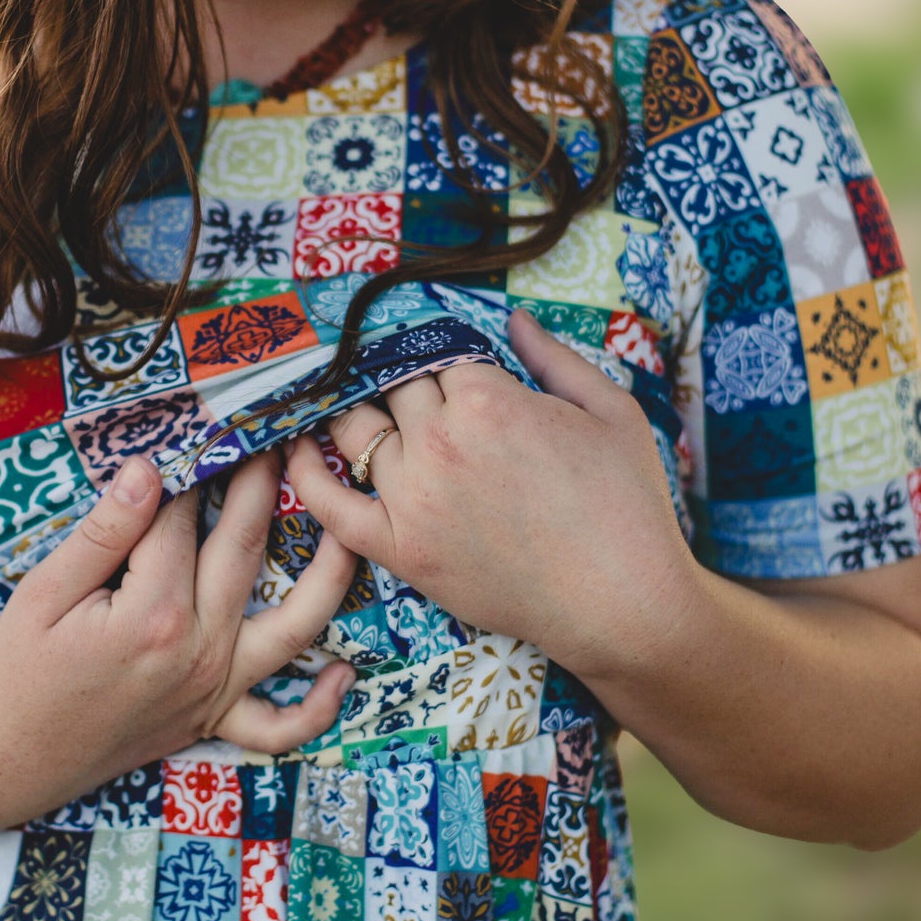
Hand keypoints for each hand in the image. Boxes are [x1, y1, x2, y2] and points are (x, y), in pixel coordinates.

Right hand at [0, 450, 358, 822]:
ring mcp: (214, 689)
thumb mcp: (41, 595)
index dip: (186, 469)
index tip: (204, 426)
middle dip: (259, 482)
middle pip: (242, 547)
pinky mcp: (213, 720)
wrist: (10, 762)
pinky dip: (318, 707)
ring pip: (294, 624)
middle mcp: (199, 650)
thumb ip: (102, 534)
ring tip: (347, 518)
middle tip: (273, 432)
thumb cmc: (17, 675)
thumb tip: (147, 469)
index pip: (178, 519)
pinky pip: (280, 725)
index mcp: (151, 614)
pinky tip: (346, 671)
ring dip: (330, 570)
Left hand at [283, 307, 697, 679]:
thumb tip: (514, 319)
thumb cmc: (628, 505)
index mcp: (487, 398)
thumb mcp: (610, 410)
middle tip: (410, 392)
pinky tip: (293, 447)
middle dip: (405, 386)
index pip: (438, 355)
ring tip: (344, 401)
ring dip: (357, 414)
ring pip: (357, 430)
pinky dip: (305, 472)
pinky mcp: (399, 548)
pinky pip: (329, 503)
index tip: (446, 370)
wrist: (622, 601)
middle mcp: (439, 441)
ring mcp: (412, 496)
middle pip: (394, 388)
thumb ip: (555, 357)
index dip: (445, 363)